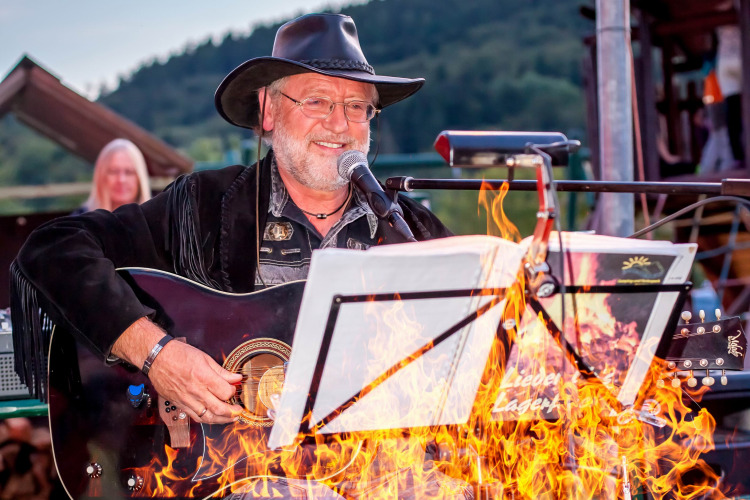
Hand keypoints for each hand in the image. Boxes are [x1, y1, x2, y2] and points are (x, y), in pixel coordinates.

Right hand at [112, 317, 242, 423]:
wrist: (157, 358)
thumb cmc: (179, 354)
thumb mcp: (205, 358)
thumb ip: (221, 371)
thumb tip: (236, 378)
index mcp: (203, 377)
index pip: (225, 393)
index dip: (233, 392)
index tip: (234, 389)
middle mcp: (195, 391)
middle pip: (218, 409)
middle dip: (232, 412)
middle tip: (239, 411)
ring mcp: (186, 399)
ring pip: (207, 417)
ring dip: (222, 420)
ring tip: (231, 418)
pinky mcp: (179, 404)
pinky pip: (195, 417)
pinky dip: (206, 419)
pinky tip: (214, 417)